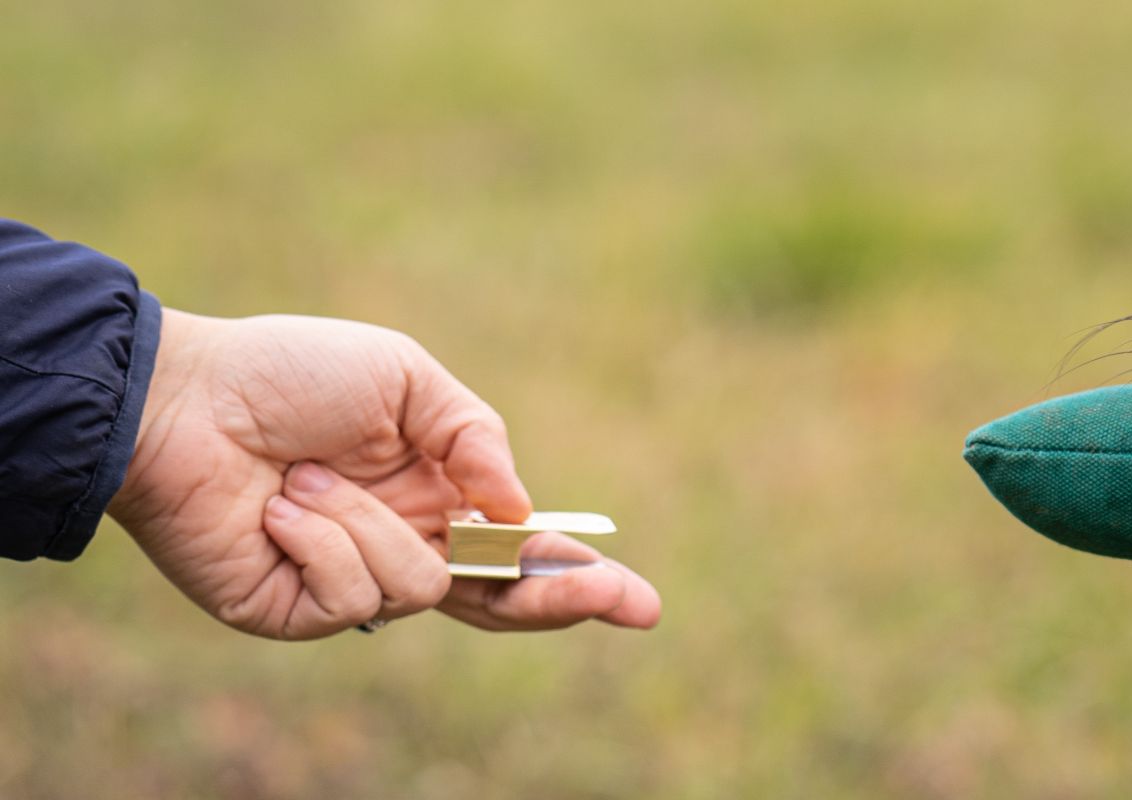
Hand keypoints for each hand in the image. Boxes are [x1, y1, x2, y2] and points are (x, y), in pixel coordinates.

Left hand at [108, 310, 660, 639]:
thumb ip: (475, 437)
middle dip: (561, 600)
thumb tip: (519, 513)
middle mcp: (402, 546)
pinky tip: (281, 508)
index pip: (518, 552)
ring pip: (420, 586)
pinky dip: (323, 540)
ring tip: (306, 476)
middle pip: (501, 602)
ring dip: (369, 521)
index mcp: (435, 496)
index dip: (575, 575)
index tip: (636, 598)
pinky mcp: (297, 612)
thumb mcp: (405, 377)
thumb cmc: (289, 375)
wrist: (179, 401)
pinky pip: (354, 595)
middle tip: (614, 598)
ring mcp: (350, 585)